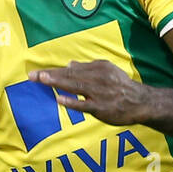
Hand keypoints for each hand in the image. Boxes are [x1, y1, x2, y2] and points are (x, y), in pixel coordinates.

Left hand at [28, 59, 148, 125]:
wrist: (140, 102)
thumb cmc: (121, 87)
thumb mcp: (106, 71)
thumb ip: (87, 68)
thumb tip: (70, 64)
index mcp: (97, 68)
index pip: (71, 69)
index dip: (53, 71)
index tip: (37, 73)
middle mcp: (97, 78)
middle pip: (70, 75)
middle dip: (50, 75)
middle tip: (32, 76)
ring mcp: (98, 93)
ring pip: (75, 86)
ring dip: (58, 82)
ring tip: (42, 80)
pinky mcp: (101, 107)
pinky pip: (84, 105)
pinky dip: (72, 102)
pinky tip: (60, 99)